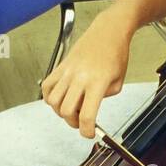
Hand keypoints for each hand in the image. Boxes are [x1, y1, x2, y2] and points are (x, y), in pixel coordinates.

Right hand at [41, 12, 130, 137]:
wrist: (108, 31)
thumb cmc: (116, 53)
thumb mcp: (118, 82)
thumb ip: (104, 98)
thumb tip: (89, 108)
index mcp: (98, 82)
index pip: (87, 115)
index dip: (86, 130)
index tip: (89, 133)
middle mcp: (80, 77)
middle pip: (67, 111)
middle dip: (73, 122)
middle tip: (81, 121)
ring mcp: (68, 71)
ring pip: (53, 101)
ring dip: (61, 111)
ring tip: (71, 107)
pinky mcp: (61, 66)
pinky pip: (47, 86)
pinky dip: (49, 97)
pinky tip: (60, 97)